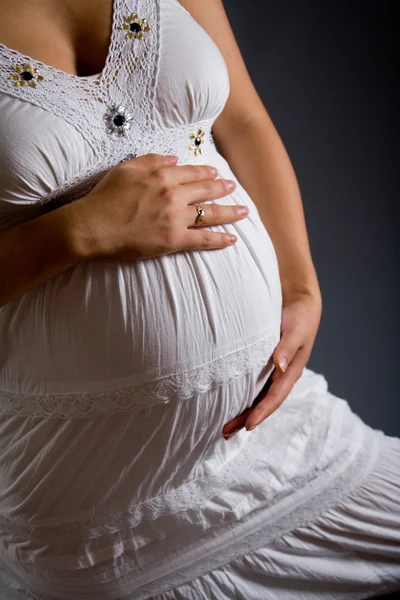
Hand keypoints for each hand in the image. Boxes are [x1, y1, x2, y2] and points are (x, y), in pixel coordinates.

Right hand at [76, 153, 249, 260]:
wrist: (95, 226)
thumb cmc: (105, 197)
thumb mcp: (126, 168)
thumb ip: (151, 160)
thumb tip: (173, 159)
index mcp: (162, 176)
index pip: (192, 173)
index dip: (207, 173)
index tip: (216, 174)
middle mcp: (173, 195)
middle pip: (206, 191)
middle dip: (223, 189)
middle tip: (235, 188)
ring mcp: (176, 218)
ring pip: (210, 213)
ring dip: (230, 212)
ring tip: (243, 211)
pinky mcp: (174, 239)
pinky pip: (203, 239)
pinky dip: (220, 239)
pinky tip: (232, 239)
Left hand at [221, 290, 321, 438]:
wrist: (299, 301)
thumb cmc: (299, 315)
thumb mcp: (296, 329)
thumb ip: (287, 347)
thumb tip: (278, 365)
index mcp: (291, 370)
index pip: (276, 397)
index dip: (262, 412)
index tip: (248, 426)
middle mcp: (281, 375)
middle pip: (263, 403)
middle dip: (246, 418)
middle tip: (225, 432)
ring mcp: (272, 371)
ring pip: (256, 396)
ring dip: (242, 411)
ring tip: (224, 426)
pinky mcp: (263, 363)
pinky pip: (252, 384)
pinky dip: (241, 396)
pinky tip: (227, 402)